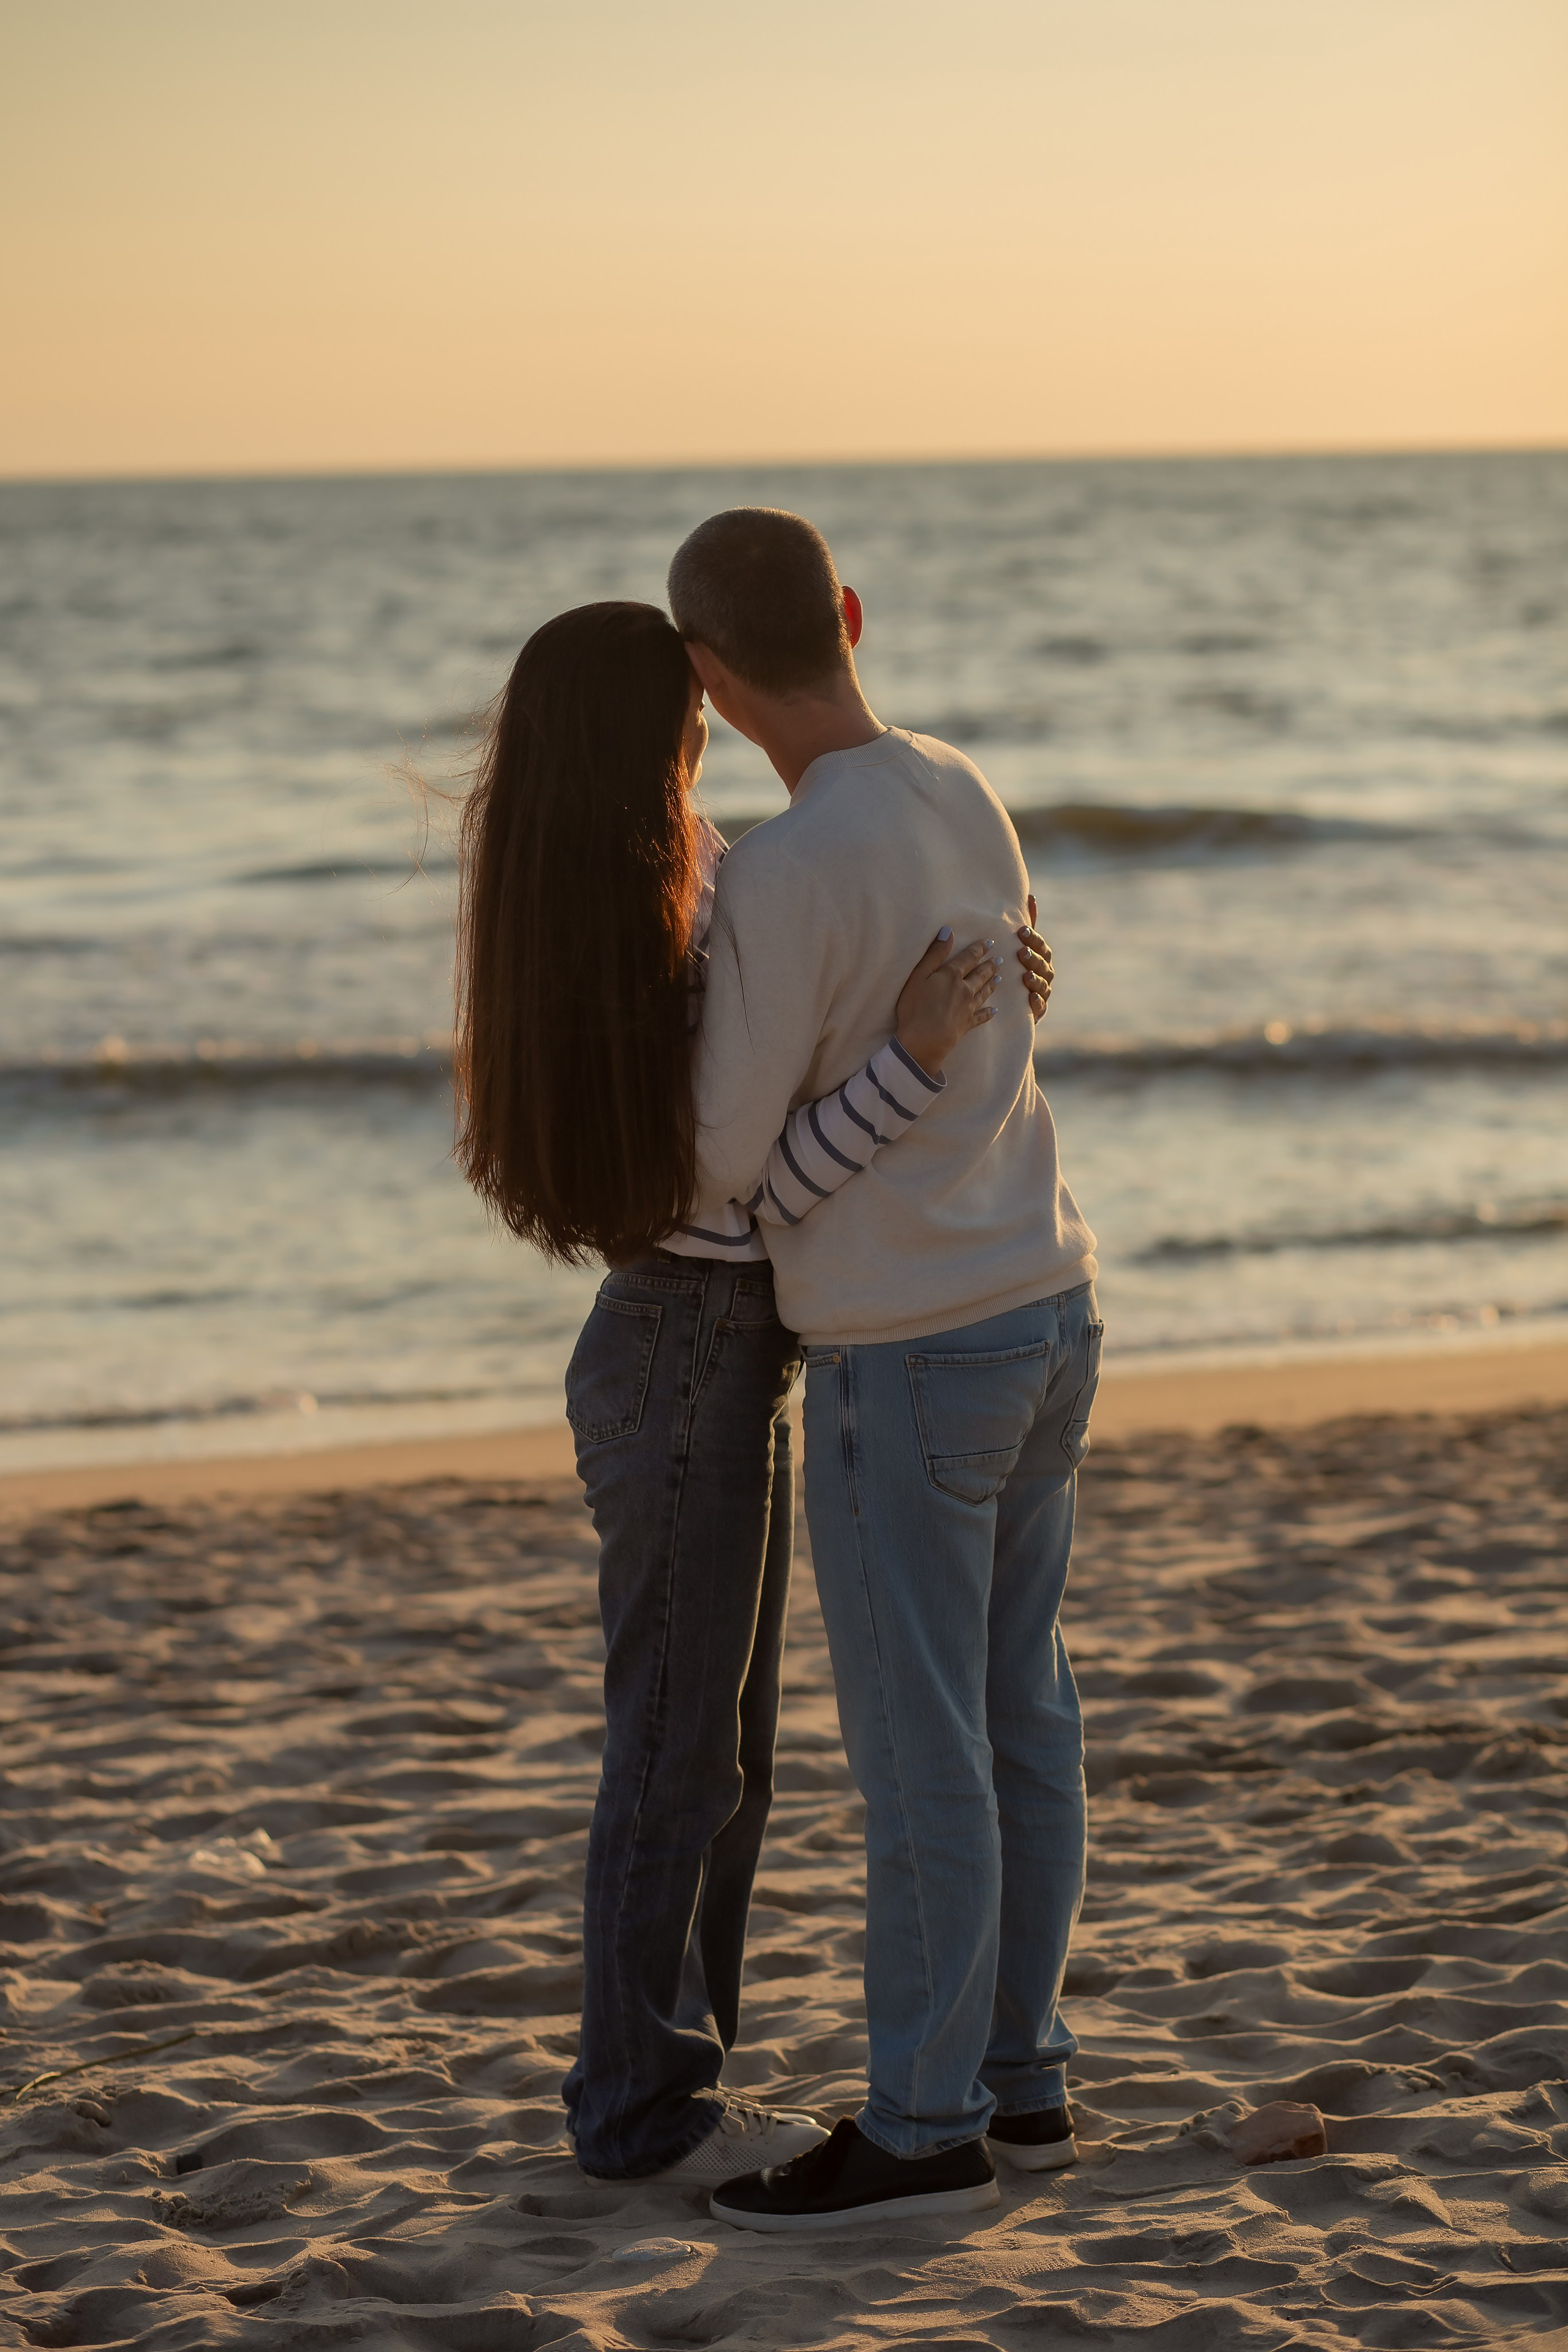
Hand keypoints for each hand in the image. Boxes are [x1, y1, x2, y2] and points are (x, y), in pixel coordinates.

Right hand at [895, 931, 1001, 1077]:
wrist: (924, 1041)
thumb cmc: (915, 1007)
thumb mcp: (919, 975)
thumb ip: (934, 953)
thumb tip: (948, 931)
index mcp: (952, 975)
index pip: (969, 958)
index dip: (980, 949)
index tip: (990, 943)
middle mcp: (964, 989)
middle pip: (981, 974)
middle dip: (990, 966)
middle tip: (1000, 961)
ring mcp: (968, 1007)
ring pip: (984, 992)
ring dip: (992, 984)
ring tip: (999, 978)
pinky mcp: (967, 1024)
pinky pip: (981, 1016)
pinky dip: (988, 1013)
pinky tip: (995, 1011)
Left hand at [1018, 894, 1052, 1022]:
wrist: (1013, 1000)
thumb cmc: (1017, 966)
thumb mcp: (1021, 945)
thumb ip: (1028, 924)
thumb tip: (1031, 895)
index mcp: (1041, 956)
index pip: (1040, 946)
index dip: (1033, 939)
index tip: (1021, 931)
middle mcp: (1045, 973)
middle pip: (1043, 964)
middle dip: (1033, 958)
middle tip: (1021, 952)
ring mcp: (1043, 992)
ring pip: (1043, 985)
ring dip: (1035, 980)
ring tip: (1025, 976)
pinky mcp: (1038, 1010)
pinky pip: (1040, 1007)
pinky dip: (1036, 1003)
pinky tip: (1030, 999)